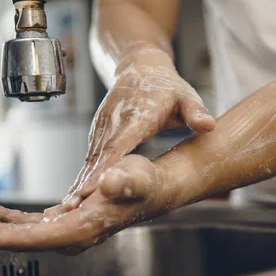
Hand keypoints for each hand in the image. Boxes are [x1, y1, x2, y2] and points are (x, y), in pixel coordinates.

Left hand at [0, 155, 162, 253]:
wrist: (149, 189)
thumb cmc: (144, 183)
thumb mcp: (137, 176)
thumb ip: (125, 181)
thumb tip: (109, 183)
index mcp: (83, 229)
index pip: (34, 239)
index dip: (0, 240)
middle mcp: (70, 236)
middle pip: (18, 240)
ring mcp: (64, 231)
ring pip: (19, 233)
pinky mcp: (62, 222)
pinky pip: (28, 225)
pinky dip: (6, 219)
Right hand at [58, 44, 213, 215]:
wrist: (139, 66)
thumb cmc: (166, 85)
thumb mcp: (186, 95)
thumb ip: (196, 111)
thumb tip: (207, 125)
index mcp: (137, 116)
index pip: (118, 145)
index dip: (106, 167)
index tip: (93, 187)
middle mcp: (114, 122)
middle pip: (98, 157)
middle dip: (85, 182)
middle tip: (72, 208)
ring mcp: (103, 127)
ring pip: (90, 159)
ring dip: (79, 182)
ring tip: (68, 209)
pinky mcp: (98, 132)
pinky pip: (90, 157)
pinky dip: (83, 176)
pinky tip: (75, 197)